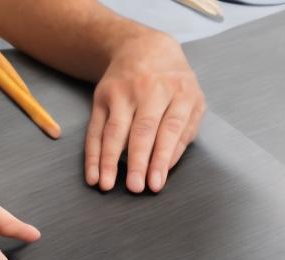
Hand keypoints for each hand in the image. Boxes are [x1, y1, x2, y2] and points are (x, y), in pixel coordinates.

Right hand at [85, 30, 204, 193]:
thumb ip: (184, 133)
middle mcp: (150, 90)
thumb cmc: (173, 83)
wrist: (143, 48)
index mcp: (179, 92)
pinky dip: (92, 154)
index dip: (161, 158)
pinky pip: (95, 130)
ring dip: (109, 160)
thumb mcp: (191, 100)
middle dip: (137, 162)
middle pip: (141, 130)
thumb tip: (165, 168)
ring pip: (114, 131)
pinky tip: (93, 174)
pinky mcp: (102, 97)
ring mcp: (123, 92)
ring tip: (107, 185)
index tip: (155, 183)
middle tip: (135, 188)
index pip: (169, 129)